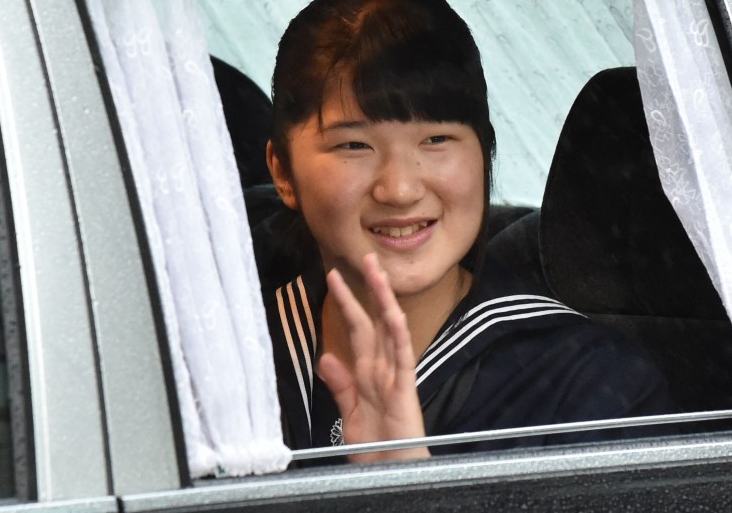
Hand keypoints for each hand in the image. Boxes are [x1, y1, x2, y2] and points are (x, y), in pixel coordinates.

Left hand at [318, 253, 430, 461]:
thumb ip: (340, 386)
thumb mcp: (350, 415)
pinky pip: (402, 358)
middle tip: (364, 256)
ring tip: (377, 271)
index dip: (346, 302)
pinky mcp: (404, 390)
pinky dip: (398, 335)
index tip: (334, 277)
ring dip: (384, 299)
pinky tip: (394, 314)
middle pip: (375, 320)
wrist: (394, 475)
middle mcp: (383, 369)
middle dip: (369, 288)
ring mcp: (395, 377)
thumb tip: (326, 356)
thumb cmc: (377, 450)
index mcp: (368, 374)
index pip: (357, 329)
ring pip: (390, 329)